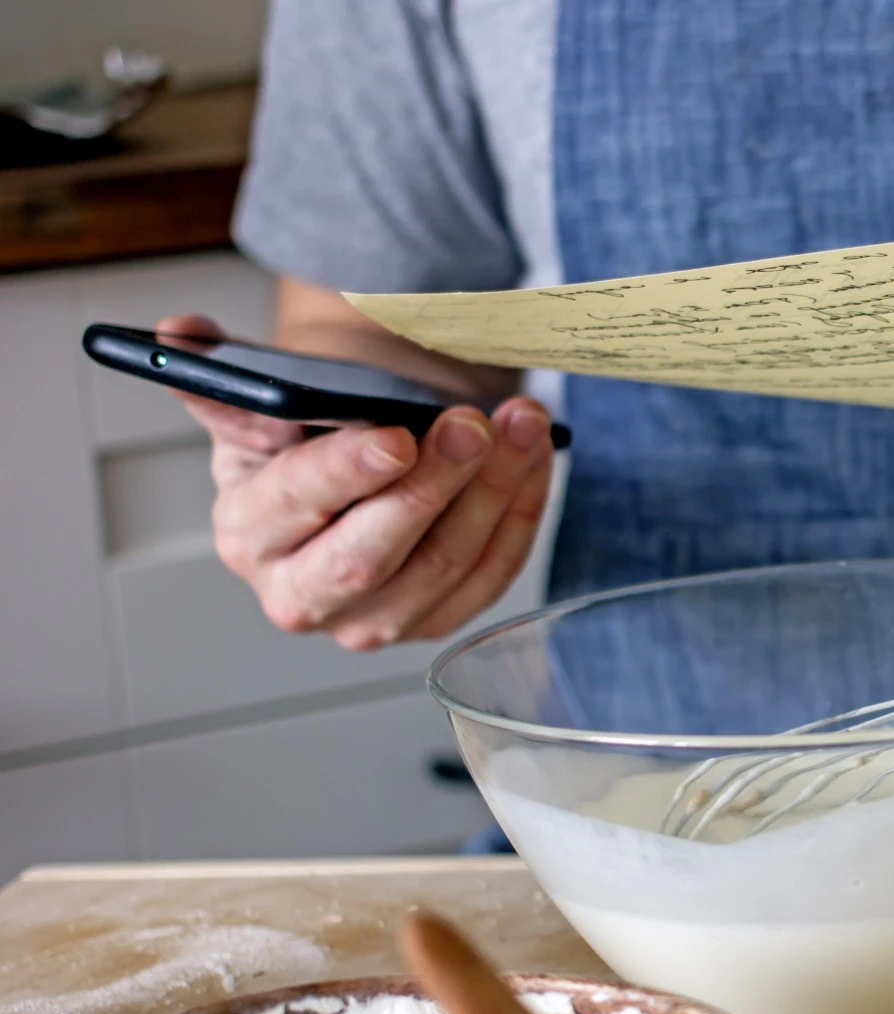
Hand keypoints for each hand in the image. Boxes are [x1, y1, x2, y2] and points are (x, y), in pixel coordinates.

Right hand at [160, 315, 554, 649]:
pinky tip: (535, 459)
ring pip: (445, 564)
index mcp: (246, 533)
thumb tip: (182, 334)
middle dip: (433, 484)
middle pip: (374, 552)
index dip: (348, 470)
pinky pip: (491, 576)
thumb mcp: (258, 404)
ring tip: (522, 424)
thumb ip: (223, 374)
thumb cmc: (304, 440)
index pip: (295, 504)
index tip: (397, 434)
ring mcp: (373, 620)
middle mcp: (302, 593)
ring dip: (495, 490)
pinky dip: (520, 513)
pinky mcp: (434, 623)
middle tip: (475, 424)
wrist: (350, 472)